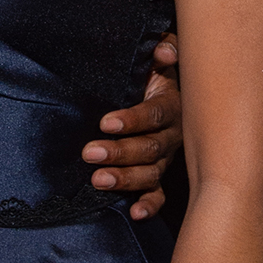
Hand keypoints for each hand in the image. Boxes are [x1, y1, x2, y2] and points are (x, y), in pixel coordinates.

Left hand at [84, 35, 180, 219]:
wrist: (159, 91)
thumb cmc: (151, 72)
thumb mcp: (157, 57)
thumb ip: (162, 48)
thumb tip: (164, 51)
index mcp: (171, 105)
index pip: (153, 115)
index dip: (131, 120)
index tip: (105, 123)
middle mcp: (172, 135)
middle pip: (150, 148)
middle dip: (119, 152)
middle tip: (89, 152)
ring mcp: (166, 158)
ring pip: (150, 173)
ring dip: (125, 179)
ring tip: (98, 180)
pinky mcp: (159, 175)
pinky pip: (158, 194)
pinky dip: (148, 205)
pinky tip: (134, 213)